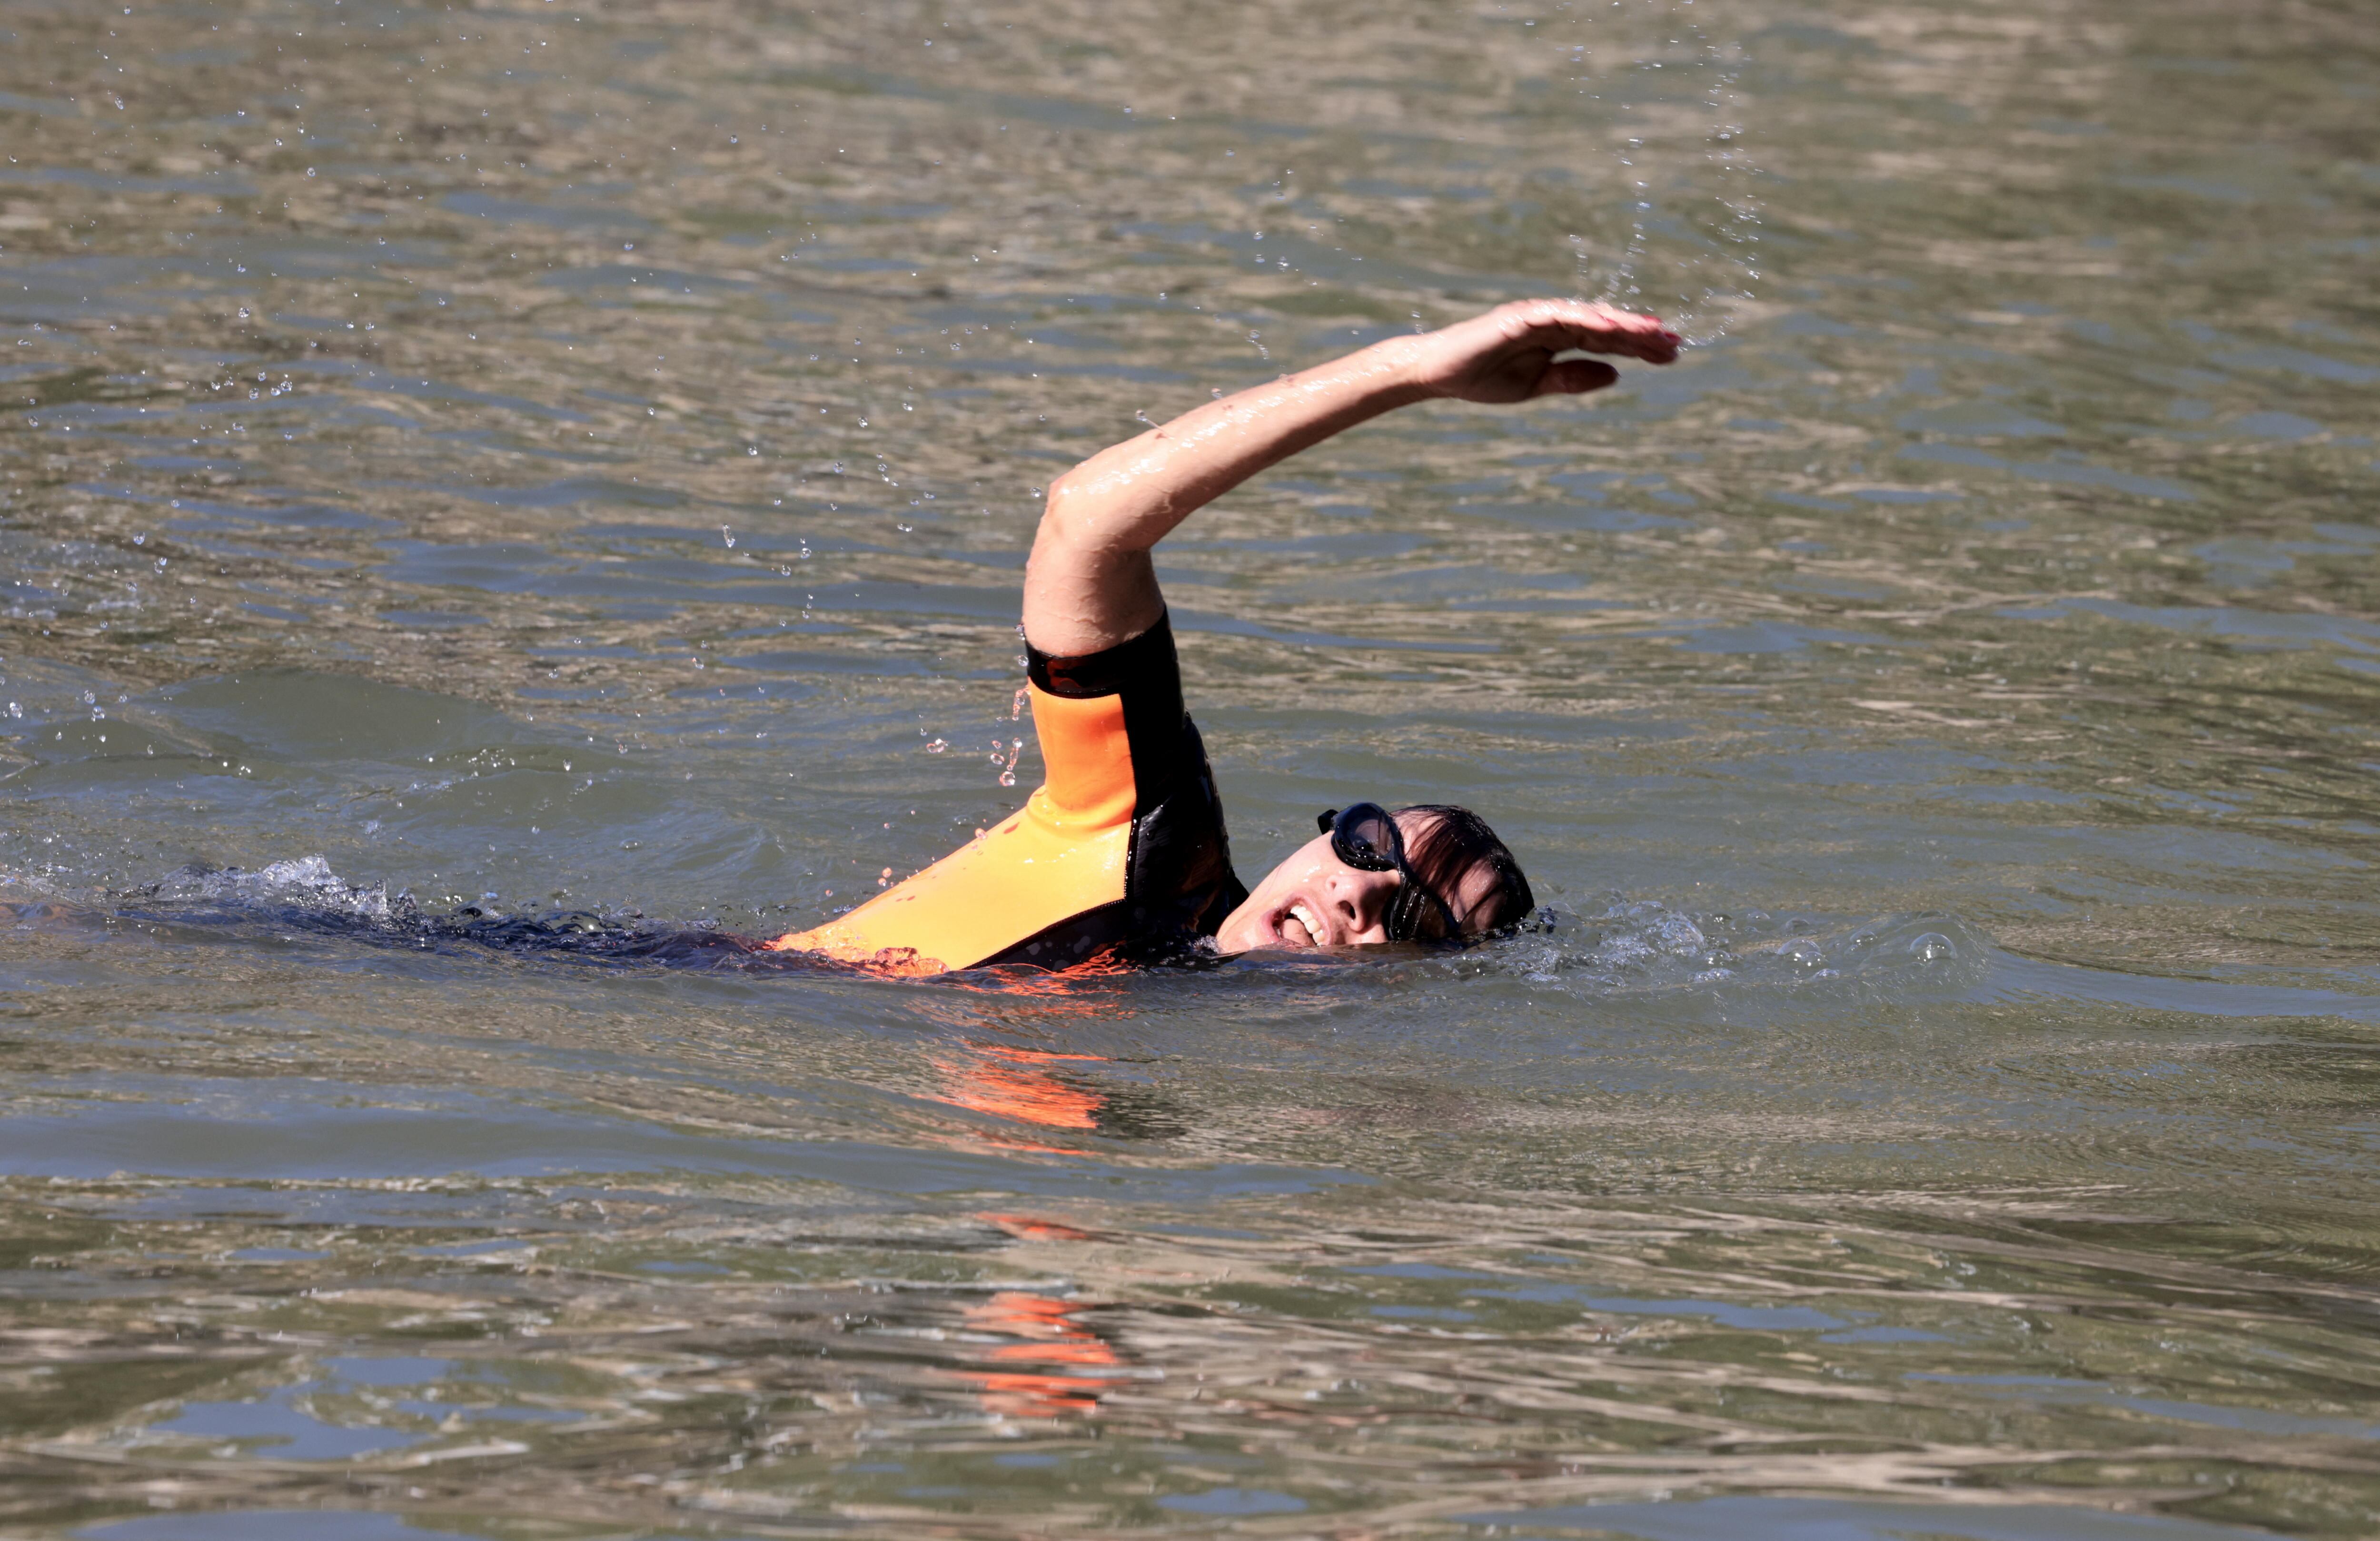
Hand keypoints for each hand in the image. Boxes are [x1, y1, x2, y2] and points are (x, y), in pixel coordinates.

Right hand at [1404, 298, 1680, 403]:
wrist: (1438, 374)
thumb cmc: (1483, 377)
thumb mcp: (1538, 385)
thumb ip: (1573, 378)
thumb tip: (1616, 375)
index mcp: (1559, 338)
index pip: (1606, 340)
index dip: (1638, 346)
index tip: (1671, 353)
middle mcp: (1553, 321)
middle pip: (1605, 325)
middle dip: (1640, 334)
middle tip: (1675, 342)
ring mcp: (1537, 316)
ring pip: (1588, 317)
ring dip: (1620, 323)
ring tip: (1651, 333)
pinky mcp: (1519, 316)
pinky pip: (1557, 315)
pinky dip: (1582, 317)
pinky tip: (1607, 325)